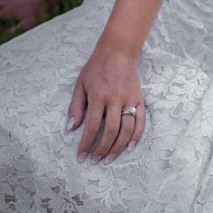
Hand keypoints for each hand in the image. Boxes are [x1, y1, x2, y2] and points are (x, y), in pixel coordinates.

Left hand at [67, 45, 145, 164]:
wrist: (118, 52)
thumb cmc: (96, 68)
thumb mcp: (80, 84)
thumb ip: (76, 106)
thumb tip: (71, 128)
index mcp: (98, 96)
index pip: (92, 126)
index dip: (86, 143)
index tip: (82, 155)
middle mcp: (115, 99)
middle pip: (110, 131)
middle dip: (102, 149)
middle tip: (96, 160)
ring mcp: (129, 100)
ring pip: (126, 129)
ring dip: (118, 146)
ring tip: (110, 158)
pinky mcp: (139, 100)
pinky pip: (141, 121)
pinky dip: (137, 136)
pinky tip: (130, 147)